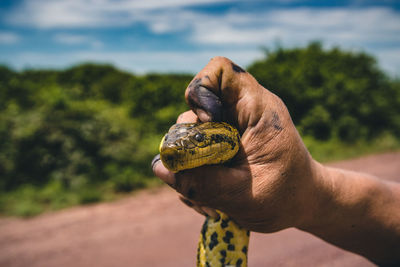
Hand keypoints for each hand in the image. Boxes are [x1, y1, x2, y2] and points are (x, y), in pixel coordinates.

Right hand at [153, 56, 318, 232]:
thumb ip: (203, 182)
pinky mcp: (220, 145)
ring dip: (189, 171)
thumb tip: (160, 166)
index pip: (221, 71)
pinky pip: (192, 153)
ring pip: (188, 136)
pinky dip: (193, 177)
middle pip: (193, 110)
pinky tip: (210, 199)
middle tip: (203, 182)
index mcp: (257, 109)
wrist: (302, 203)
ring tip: (210, 201)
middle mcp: (239, 113)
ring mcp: (227, 129)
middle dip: (190, 148)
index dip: (202, 90)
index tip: (206, 123)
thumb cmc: (286, 196)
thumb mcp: (245, 196)